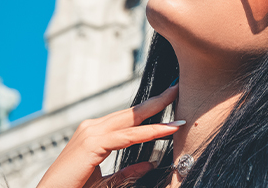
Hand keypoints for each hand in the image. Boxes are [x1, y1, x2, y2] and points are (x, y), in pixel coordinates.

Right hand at [37, 84, 182, 187]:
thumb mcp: (106, 181)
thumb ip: (127, 172)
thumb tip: (151, 163)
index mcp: (95, 133)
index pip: (128, 118)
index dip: (150, 110)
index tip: (170, 101)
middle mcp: (92, 127)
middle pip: (131, 112)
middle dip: (156, 100)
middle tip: (177, 88)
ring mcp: (90, 132)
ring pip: (131, 120)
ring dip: (157, 111)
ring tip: (176, 99)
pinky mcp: (91, 143)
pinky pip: (127, 136)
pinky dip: (149, 133)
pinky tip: (167, 130)